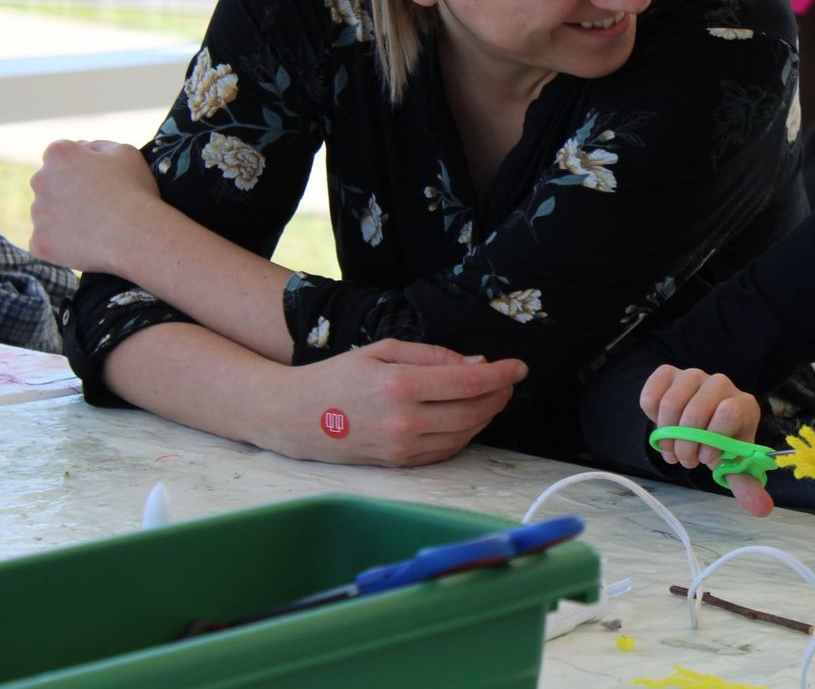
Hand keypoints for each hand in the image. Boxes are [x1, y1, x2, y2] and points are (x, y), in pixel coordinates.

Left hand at [29, 140, 161, 272]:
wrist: (136, 236)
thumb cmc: (135, 191)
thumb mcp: (126, 152)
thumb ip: (98, 146)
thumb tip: (84, 148)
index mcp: (59, 155)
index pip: (61, 156)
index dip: (82, 167)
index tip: (100, 180)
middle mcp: (40, 180)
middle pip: (49, 184)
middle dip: (68, 191)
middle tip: (100, 204)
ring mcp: (37, 214)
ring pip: (48, 213)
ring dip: (66, 217)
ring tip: (98, 226)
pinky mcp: (39, 242)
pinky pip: (47, 241)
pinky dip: (62, 243)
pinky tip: (87, 243)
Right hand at [271, 339, 526, 465]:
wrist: (293, 416)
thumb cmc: (339, 376)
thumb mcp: (383, 349)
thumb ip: (433, 355)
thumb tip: (477, 363)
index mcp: (399, 385)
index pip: (468, 381)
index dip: (501, 374)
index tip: (520, 367)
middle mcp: (403, 421)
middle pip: (473, 411)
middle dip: (499, 395)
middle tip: (509, 381)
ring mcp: (401, 448)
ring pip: (464, 435)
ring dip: (486, 415)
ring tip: (492, 396)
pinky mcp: (398, 464)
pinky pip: (445, 452)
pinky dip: (465, 434)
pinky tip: (468, 417)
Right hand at [640, 364, 771, 515]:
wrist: (700, 419)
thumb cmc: (719, 441)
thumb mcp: (732, 462)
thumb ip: (745, 483)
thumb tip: (762, 508)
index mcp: (743, 404)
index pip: (729, 412)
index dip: (713, 440)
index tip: (707, 458)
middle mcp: (721, 383)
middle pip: (696, 412)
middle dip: (686, 445)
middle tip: (686, 460)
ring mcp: (693, 375)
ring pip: (671, 404)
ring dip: (667, 435)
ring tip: (672, 449)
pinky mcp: (668, 373)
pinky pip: (651, 395)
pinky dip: (651, 417)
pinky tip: (662, 426)